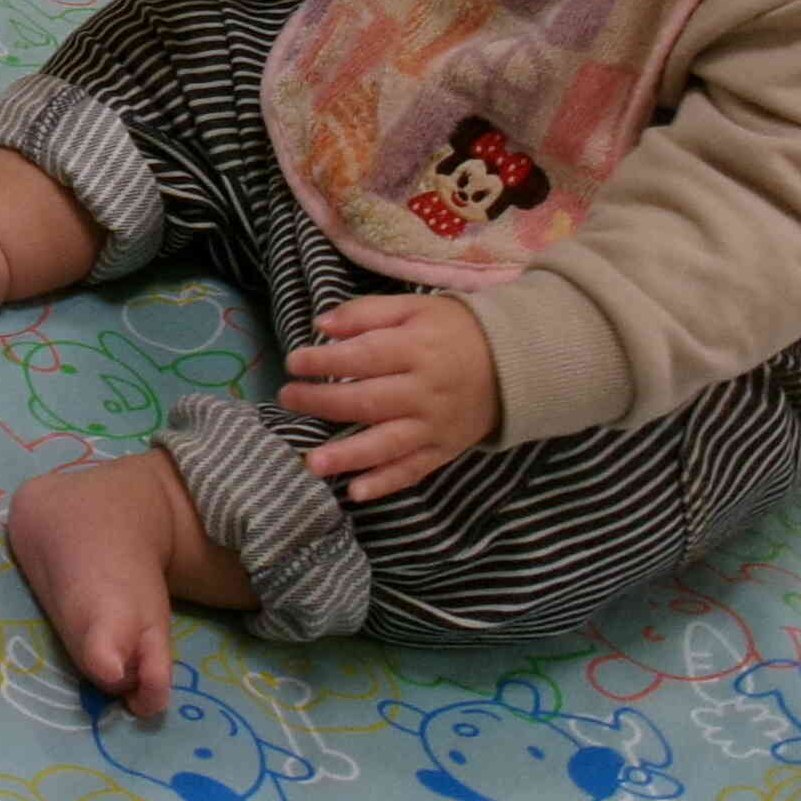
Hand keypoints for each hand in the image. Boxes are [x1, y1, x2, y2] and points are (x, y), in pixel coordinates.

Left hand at [280, 295, 497, 501]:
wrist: (514, 363)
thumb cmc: (453, 330)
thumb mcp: (414, 307)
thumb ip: (367, 313)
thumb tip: (320, 325)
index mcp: (417, 349)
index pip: (363, 357)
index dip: (325, 361)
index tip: (293, 363)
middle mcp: (425, 391)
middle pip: (368, 402)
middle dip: (322, 403)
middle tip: (287, 399)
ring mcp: (435, 425)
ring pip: (388, 444)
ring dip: (348, 456)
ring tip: (311, 463)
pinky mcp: (444, 450)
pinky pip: (413, 470)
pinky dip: (385, 483)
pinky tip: (355, 492)